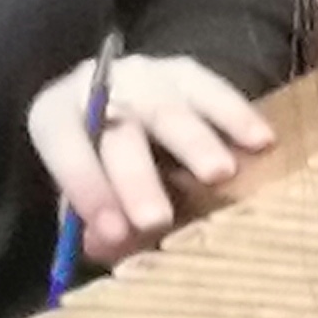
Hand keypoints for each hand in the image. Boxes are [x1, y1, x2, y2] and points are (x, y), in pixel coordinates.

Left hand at [26, 54, 275, 268]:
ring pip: (169, 108)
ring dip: (194, 142)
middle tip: (155, 220)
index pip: (65, 149)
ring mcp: (146, 76)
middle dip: (136, 180)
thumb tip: (106, 246)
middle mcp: (98, 89)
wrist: (123, 98)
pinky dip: (238, 116)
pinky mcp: (187, 72)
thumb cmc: (100, 158)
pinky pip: (214, 90)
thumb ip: (91, 219)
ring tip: (219, 175)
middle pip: (118, 133)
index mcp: (56, 116)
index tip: (112, 233)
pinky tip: (261, 141)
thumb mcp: (85, 186)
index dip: (87, 190)